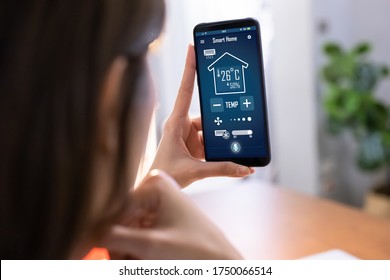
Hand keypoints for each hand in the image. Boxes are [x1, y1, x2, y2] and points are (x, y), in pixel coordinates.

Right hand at [101, 170, 241, 259]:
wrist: (221, 260)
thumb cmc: (197, 250)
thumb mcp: (151, 245)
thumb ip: (114, 238)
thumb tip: (85, 233)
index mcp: (154, 183)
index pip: (114, 210)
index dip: (104, 235)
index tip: (96, 253)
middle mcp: (153, 187)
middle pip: (119, 219)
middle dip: (119, 244)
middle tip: (126, 260)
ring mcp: (156, 201)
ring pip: (126, 227)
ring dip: (126, 248)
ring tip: (138, 260)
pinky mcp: (159, 214)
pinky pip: (137, 231)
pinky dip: (135, 247)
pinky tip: (143, 258)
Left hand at [150, 45, 253, 186]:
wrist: (155, 188)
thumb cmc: (165, 174)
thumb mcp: (195, 171)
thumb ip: (221, 169)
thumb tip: (245, 169)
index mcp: (175, 123)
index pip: (185, 90)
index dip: (190, 68)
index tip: (193, 48)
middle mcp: (182, 126)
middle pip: (206, 114)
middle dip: (220, 115)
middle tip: (234, 107)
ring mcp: (188, 136)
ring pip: (211, 130)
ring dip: (222, 136)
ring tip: (237, 142)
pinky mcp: (193, 146)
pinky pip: (211, 142)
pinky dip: (220, 148)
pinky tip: (231, 153)